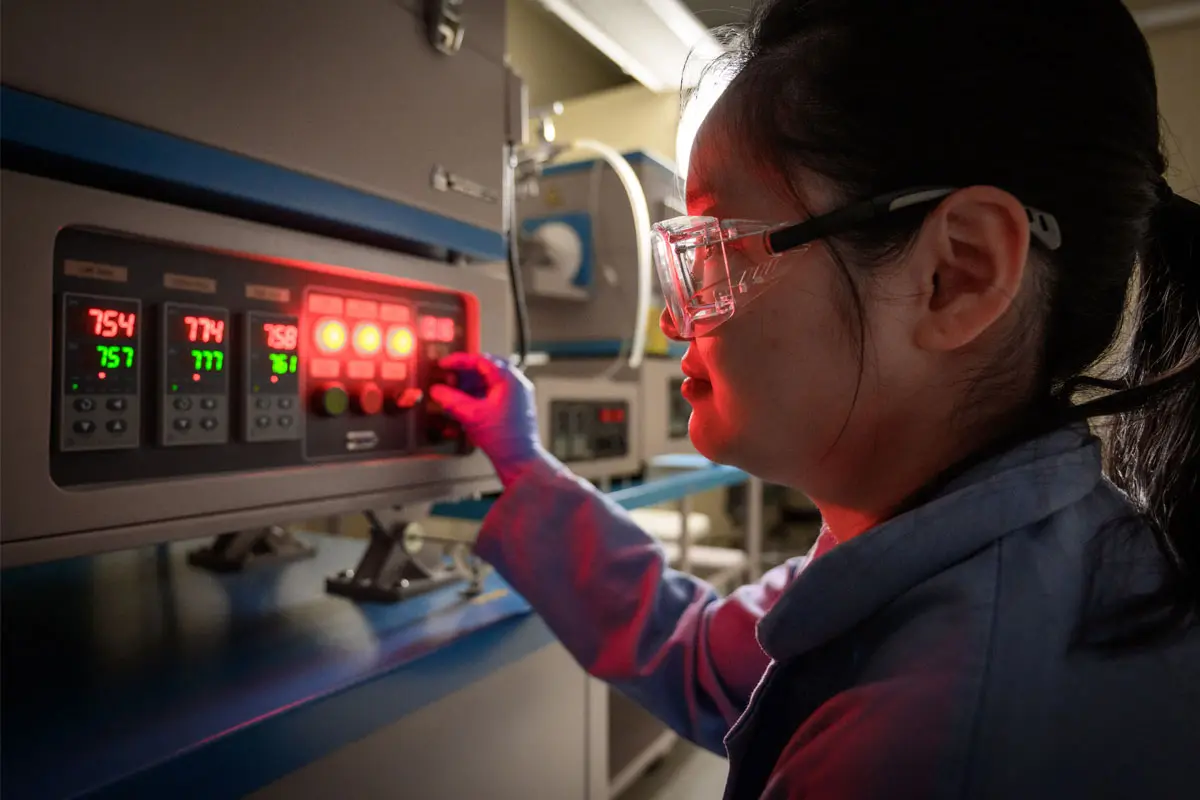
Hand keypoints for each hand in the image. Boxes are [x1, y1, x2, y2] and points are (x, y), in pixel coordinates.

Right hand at [428, 353, 546, 485]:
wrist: (521, 461)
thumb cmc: (505, 440)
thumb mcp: (472, 416)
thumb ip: (452, 400)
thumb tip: (438, 391)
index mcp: (510, 380)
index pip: (481, 360)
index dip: (459, 361)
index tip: (445, 364)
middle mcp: (517, 384)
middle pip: (486, 369)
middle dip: (465, 373)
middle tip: (449, 378)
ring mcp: (517, 396)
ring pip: (490, 381)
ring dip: (470, 385)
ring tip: (455, 393)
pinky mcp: (514, 407)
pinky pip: (493, 393)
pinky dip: (477, 395)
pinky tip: (466, 405)